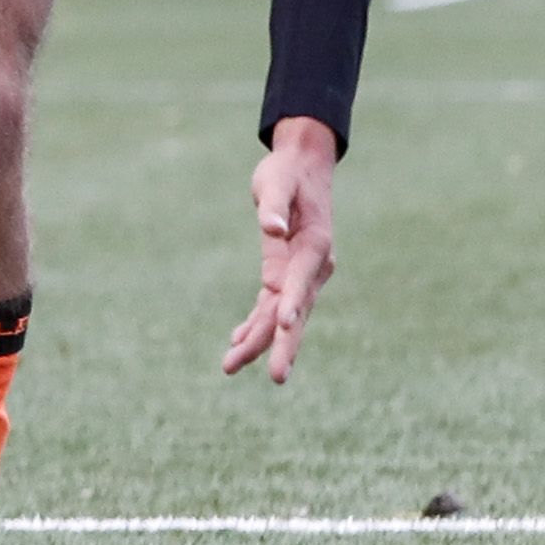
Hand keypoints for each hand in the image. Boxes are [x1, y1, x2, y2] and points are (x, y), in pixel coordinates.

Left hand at [223, 116, 339, 383]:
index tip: (284, 325)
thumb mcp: (276, 182)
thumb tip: (272, 229)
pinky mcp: (285, 274)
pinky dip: (255, 324)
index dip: (294, 303)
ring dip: (259, 342)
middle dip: (284, 345)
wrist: (302, 167)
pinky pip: (271, 306)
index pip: (302, 280)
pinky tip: (237, 343)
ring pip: (281, 317)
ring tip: (229, 366)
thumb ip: (273, 206)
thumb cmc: (287, 173)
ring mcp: (301, 275)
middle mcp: (313, 267)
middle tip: (277, 377)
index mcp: (315, 246)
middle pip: (297, 312)